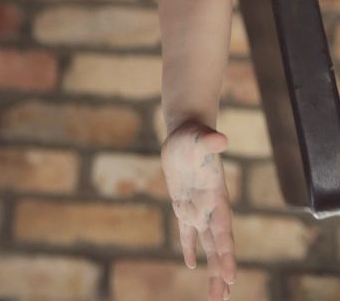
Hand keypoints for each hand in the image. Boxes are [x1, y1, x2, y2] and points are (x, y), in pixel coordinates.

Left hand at [160, 121, 235, 300]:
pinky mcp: (183, 204)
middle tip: (222, 298)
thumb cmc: (194, 134)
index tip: (230, 277)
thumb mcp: (199, 137)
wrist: (187, 131)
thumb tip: (220, 138)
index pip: (223, 231)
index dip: (227, 254)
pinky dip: (189, 247)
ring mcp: (198, 207)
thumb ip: (209, 140)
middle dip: (221, 272)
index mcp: (216, 196)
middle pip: (218, 246)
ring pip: (206, 244)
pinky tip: (189, 264)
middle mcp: (210, 207)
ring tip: (217, 295)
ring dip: (212, 268)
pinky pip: (187, 231)